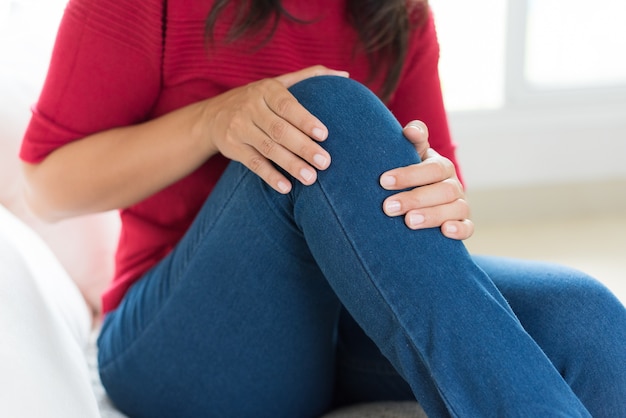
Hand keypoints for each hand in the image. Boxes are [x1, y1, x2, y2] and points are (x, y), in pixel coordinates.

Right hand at [204, 66, 348, 193]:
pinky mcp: (233, 148)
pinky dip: (269, 176)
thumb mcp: (278, 83)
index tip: (324, 134)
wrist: (213, 115)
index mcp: (266, 90)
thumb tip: (345, 75)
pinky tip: (286, 187)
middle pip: (279, 130)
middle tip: (325, 162)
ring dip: (290, 164)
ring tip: (311, 178)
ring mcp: (240, 128)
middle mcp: (251, 107)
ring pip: (268, 148)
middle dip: (303, 147)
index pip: (287, 105)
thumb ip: (310, 76)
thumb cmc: (258, 99)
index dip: (304, 119)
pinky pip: (253, 163)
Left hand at [379, 121, 473, 239]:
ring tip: (409, 222)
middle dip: (414, 198)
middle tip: (389, 207)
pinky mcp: (463, 224)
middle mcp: (453, 185)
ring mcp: (460, 205)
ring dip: (433, 216)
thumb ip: (413, 140)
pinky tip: (445, 231)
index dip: (409, 174)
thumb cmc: (411, 176)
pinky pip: (468, 228)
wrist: (419, 199)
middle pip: (443, 190)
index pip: (432, 168)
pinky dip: (459, 230)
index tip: (384, 181)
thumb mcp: (411, 155)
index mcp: (441, 167)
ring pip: (456, 209)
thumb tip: (411, 130)